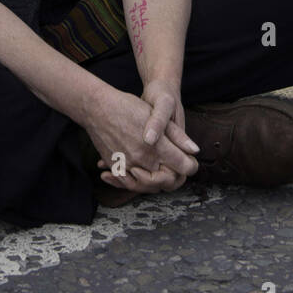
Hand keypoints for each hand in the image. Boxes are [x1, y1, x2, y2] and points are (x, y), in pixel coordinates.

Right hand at [83, 84, 197, 195]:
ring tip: (161, 171)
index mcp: (158, 146)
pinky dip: (137, 182)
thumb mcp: (157, 115)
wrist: (97, 108)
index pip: (183, 166)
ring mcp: (129, 166)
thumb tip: (195, 151)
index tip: (190, 161)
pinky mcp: (117, 167)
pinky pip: (130, 182)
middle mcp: (144, 160)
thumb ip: (178, 136)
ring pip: (149, 185)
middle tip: (176, 166)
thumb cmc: (128, 106)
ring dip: (158, 181)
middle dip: (176, 175)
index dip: (191, 165)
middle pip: (168, 180)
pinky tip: (140, 174)